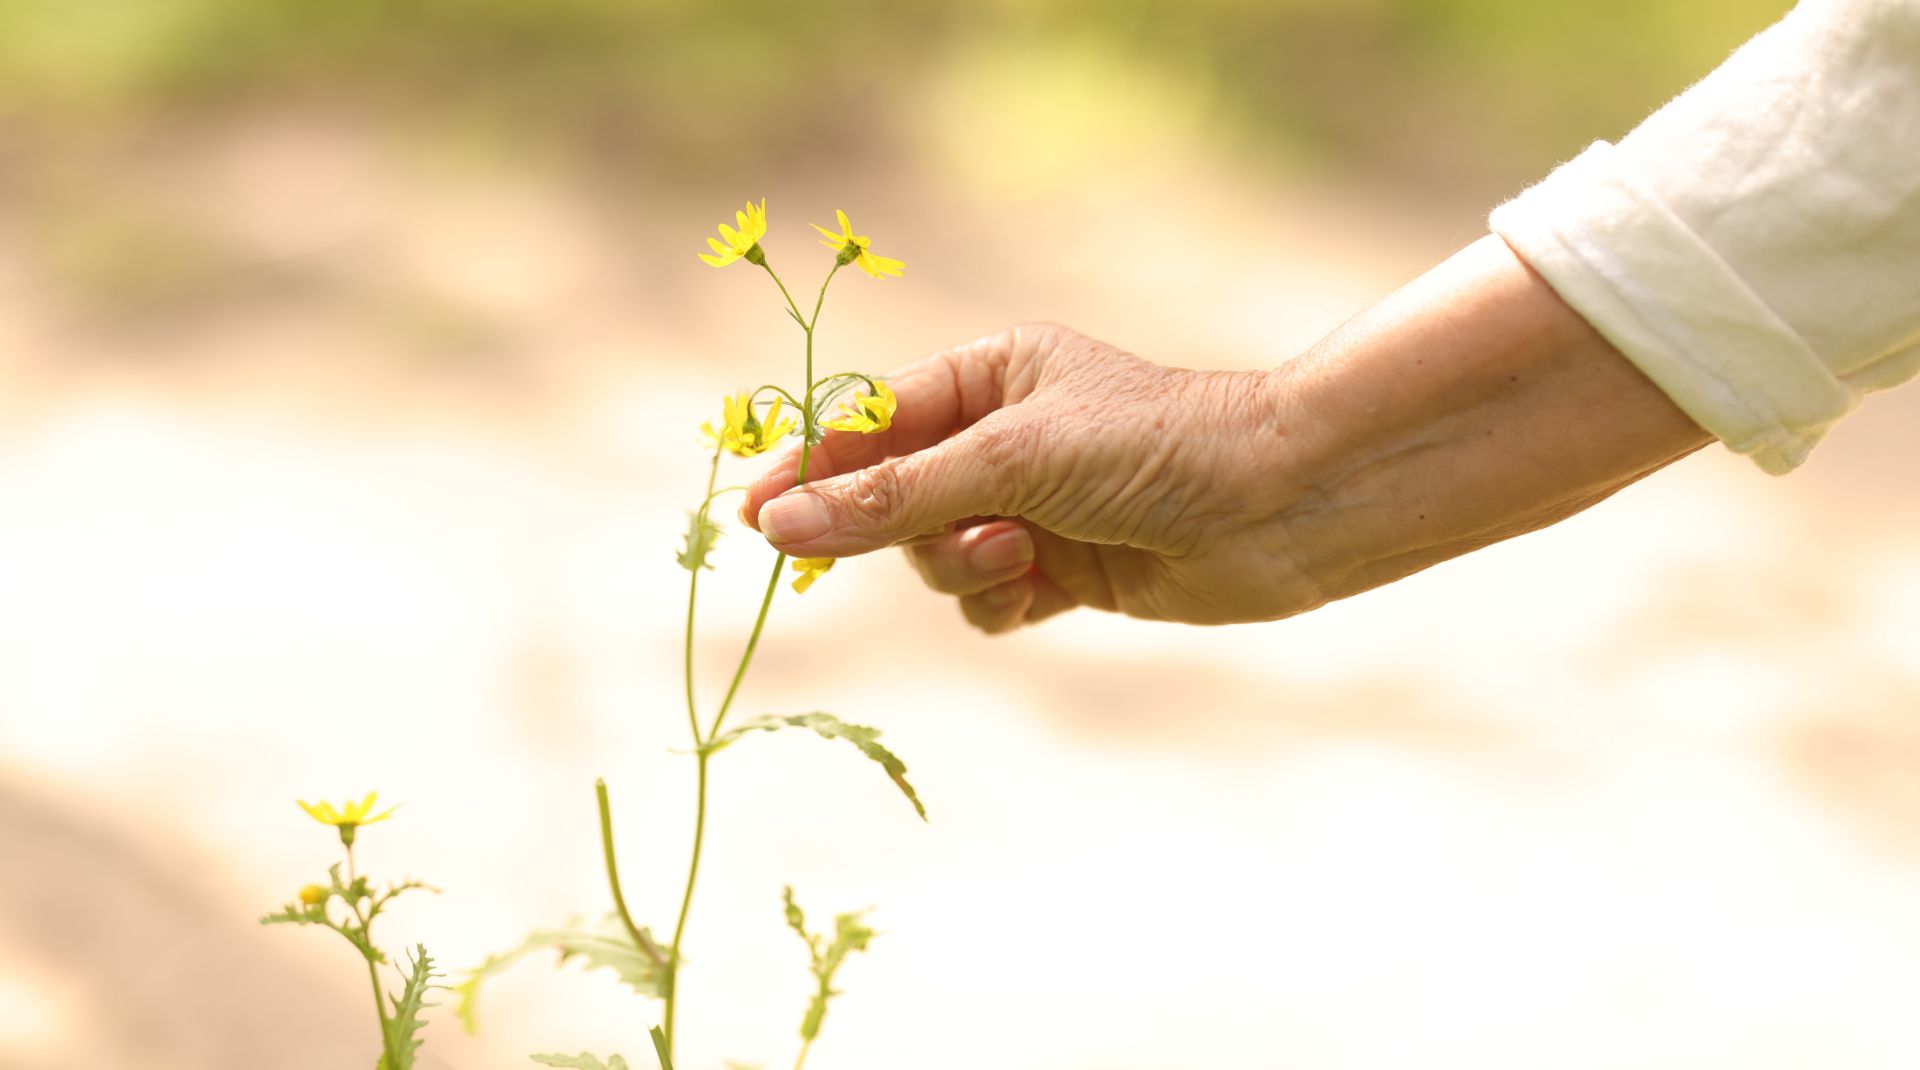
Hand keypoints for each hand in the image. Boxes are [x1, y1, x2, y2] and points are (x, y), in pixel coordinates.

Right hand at [742, 236, 1710, 631]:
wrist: (1280, 505)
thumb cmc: (1154, 448)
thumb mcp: (1009, 460)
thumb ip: (891, 498)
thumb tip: (781, 522)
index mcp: (987, 377)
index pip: (869, 424)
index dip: (810, 471)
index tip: (752, 516)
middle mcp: (1004, 439)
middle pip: (892, 500)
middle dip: (903, 529)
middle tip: (887, 548)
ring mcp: (1033, 507)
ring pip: (936, 559)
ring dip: (963, 568)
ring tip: (1023, 558)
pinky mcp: (1066, 571)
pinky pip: (987, 601)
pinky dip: (1001, 603)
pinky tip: (1042, 594)